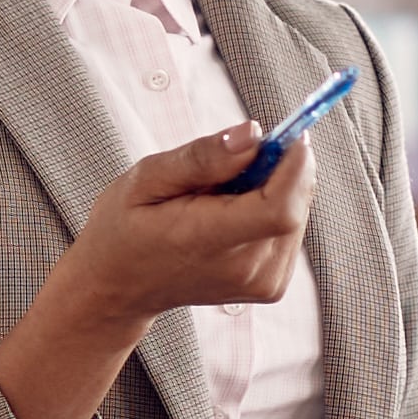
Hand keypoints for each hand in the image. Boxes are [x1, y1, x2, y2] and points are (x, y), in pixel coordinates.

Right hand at [62, 123, 317, 329]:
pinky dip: (273, 209)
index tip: (289, 133)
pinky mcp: (272, 285)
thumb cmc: (126, 226)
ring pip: (298, 214)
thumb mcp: (147, 178)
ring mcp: (262, 283)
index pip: (280, 209)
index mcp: (208, 242)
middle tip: (239, 155)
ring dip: (275, 188)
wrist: (120, 285)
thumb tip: (252, 135)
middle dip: (281, 168)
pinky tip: (234, 211)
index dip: (295, 167)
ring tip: (222, 193)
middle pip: (295, 206)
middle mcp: (244, 269)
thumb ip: (202, 158)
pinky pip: (291, 230)